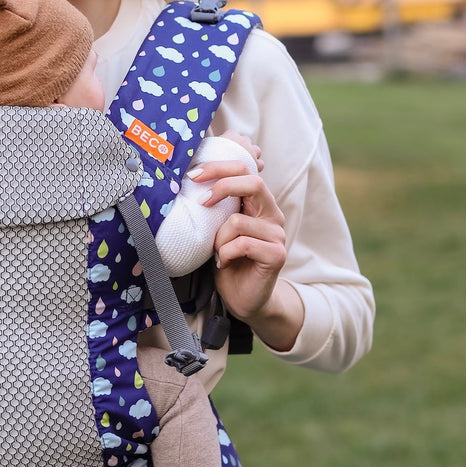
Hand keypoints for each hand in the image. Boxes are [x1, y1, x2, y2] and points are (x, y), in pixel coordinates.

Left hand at [188, 145, 302, 350]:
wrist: (242, 299)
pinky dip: (226, 253)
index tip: (193, 175)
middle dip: (222, 186)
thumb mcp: (217, 229)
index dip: (220, 167)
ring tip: (218, 252)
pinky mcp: (277, 254)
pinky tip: (225, 263)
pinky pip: (242, 244)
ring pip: (238, 221)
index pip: (245, 170)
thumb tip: (188, 182)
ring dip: (219, 238)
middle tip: (201, 200)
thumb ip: (215, 207)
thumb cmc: (227, 261)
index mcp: (258, 204)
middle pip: (253, 182)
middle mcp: (272, 214)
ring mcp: (277, 234)